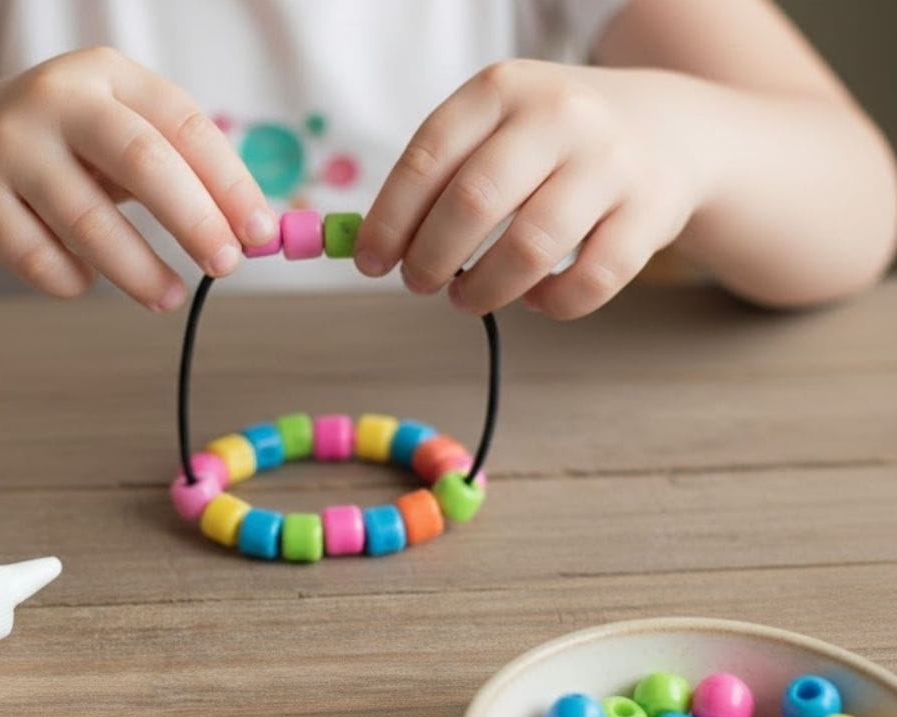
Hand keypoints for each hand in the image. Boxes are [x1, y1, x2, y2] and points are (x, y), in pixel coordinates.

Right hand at [0, 48, 275, 309]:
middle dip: (194, 221)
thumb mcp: (116, 131)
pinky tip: (86, 281)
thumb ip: (180, 170)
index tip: (261, 233)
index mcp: (106, 76)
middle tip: (226, 265)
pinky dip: (74, 281)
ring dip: (139, 270)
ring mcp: (9, 148)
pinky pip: (41, 259)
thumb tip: (253, 231)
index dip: (230, 183)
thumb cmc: (62, 148)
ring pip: (89, 221)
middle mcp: (56, 100)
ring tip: (169, 297)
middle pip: (142, 162)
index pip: (185, 126)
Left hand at [354, 60, 708, 318]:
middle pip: (474, 203)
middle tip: (419, 283)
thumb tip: (375, 246)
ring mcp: (611, 163)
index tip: (371, 261)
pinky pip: (589, 282)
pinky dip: (551, 305)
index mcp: (503, 89)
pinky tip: (534, 300)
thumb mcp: (496, 127)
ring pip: (530, 248)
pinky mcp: (650, 213)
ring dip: (484, 290)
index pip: (428, 158)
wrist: (667, 127)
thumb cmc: (553, 141)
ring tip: (467, 297)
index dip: (390, 220)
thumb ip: (439, 177)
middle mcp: (559, 116)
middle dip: (431, 259)